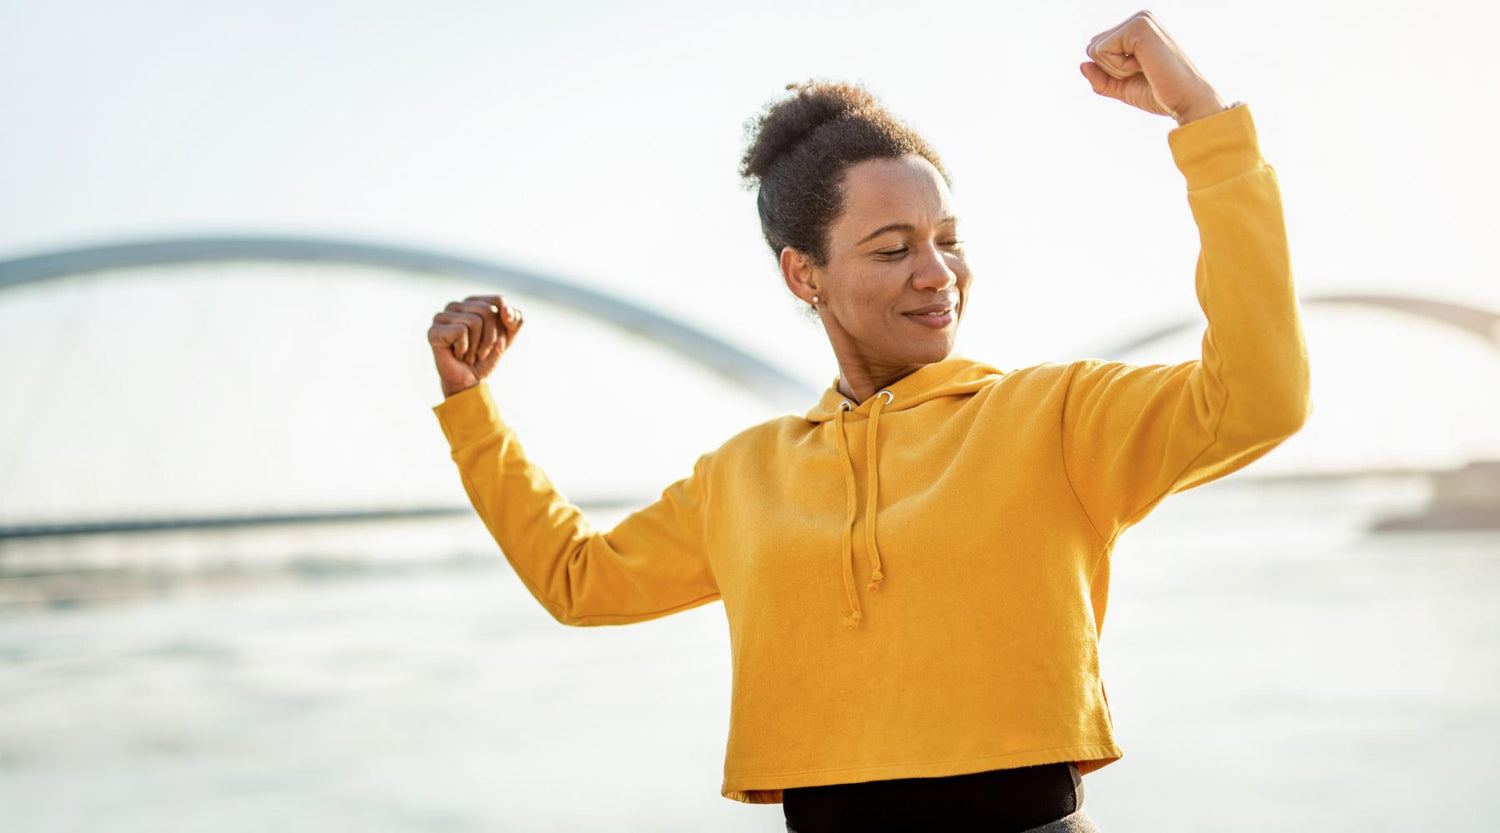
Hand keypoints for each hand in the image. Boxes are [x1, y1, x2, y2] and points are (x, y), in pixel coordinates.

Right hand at [428, 294, 524, 397]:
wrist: (469, 381)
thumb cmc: (486, 358)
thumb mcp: (508, 338)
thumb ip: (515, 321)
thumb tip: (505, 309)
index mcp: (473, 302)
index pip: (499, 301)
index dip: (504, 324)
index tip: (495, 340)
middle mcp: (456, 306)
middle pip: (488, 311)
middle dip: (490, 338)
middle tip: (481, 352)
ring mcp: (442, 316)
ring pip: (475, 321)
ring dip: (477, 346)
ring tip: (469, 354)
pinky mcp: (434, 330)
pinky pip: (461, 331)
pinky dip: (464, 348)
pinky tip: (457, 354)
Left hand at [1079, 10, 1228, 125]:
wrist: (1186, 102)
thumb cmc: (1160, 94)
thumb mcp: (1122, 87)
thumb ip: (1101, 78)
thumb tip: (1081, 64)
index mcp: (1137, 28)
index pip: (1096, 49)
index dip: (1110, 71)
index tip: (1139, 74)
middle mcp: (1139, 18)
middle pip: (1092, 47)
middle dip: (1110, 70)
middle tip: (1142, 73)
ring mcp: (1140, 20)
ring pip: (1095, 49)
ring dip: (1116, 69)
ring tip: (1145, 69)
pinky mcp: (1139, 26)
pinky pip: (1102, 51)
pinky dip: (1119, 68)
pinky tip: (1144, 66)